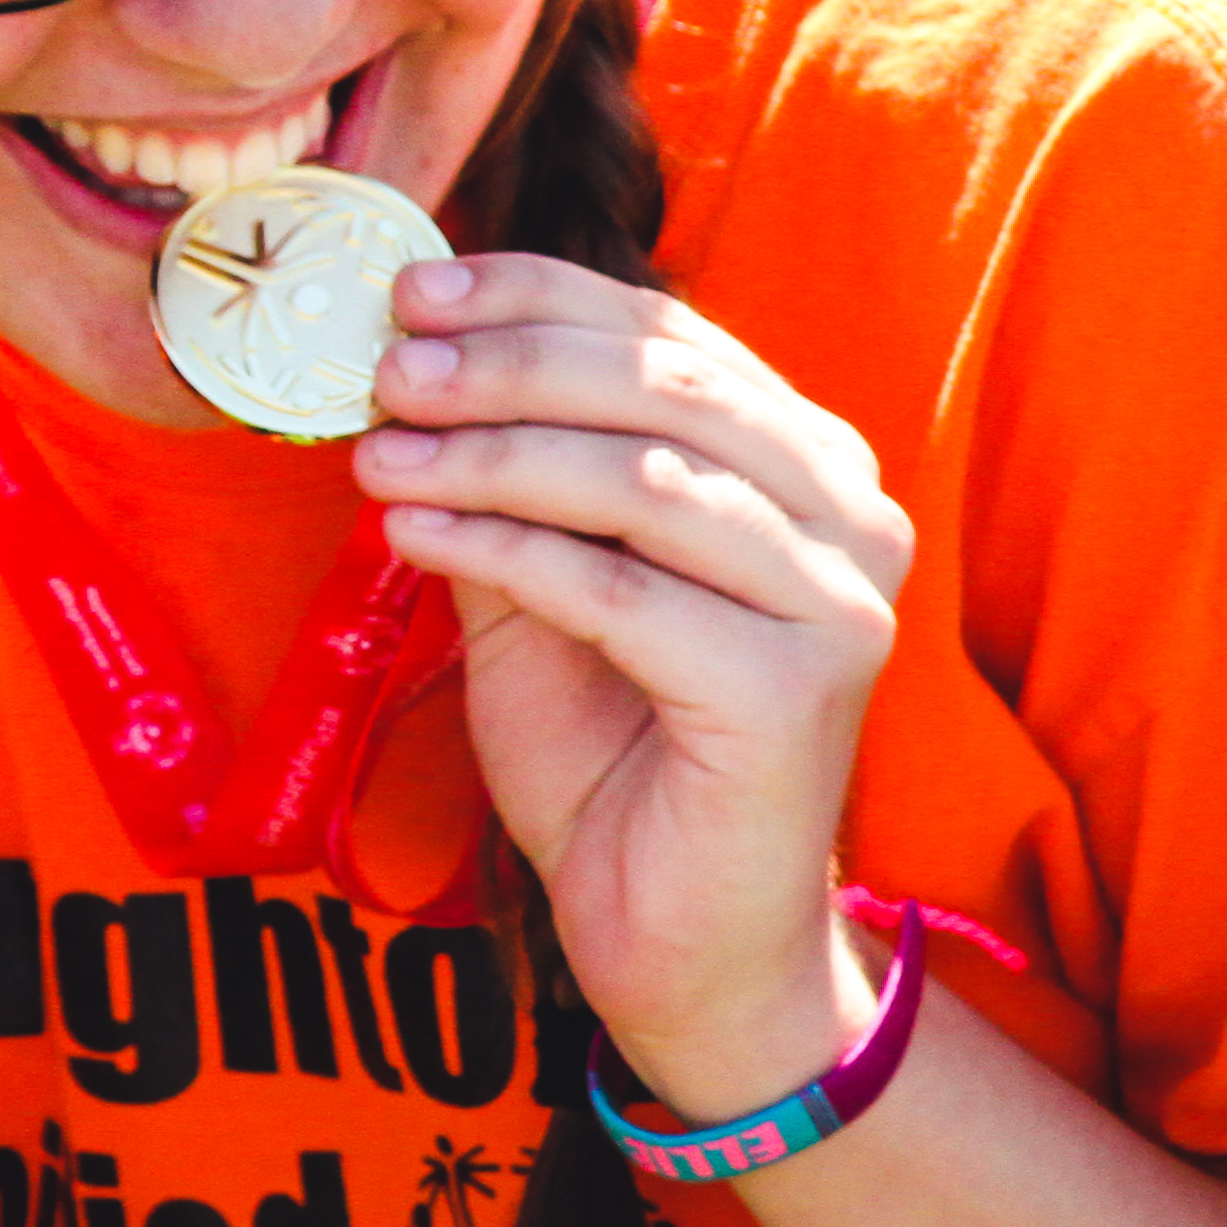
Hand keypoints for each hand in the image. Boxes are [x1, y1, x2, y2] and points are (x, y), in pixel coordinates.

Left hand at [349, 254, 911, 1118]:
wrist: (678, 935)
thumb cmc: (615, 754)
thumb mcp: (544, 584)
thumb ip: (508, 478)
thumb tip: (412, 363)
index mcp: (805, 464)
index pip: (668, 336)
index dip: (535, 297)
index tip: (414, 291)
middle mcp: (849, 516)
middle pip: (660, 387)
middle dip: (505, 364)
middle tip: (388, 369)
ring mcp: (836, 603)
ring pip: (640, 478)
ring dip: (489, 453)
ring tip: (378, 455)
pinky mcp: (788, 690)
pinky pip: (618, 588)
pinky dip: (502, 547)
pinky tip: (414, 533)